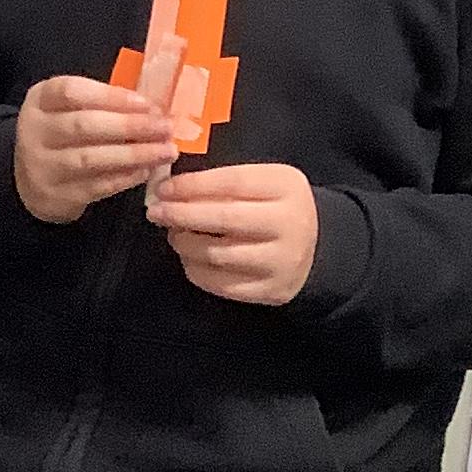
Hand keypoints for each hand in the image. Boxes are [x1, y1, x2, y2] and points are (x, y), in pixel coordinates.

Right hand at [14, 73, 177, 223]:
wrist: (30, 180)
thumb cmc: (62, 135)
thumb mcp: (69, 109)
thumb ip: (102, 104)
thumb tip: (153, 108)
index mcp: (41, 100)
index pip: (72, 91)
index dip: (111, 96)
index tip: (146, 103)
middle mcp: (36, 130)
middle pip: (84, 125)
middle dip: (130, 126)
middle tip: (165, 128)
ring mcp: (43, 165)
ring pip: (91, 159)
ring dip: (134, 154)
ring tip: (165, 151)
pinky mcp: (57, 194)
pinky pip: (96, 186)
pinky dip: (125, 178)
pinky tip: (146, 171)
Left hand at [148, 161, 318, 304]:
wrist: (315, 247)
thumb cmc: (274, 207)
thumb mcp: (262, 183)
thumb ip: (224, 182)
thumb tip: (170, 188)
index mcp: (286, 187)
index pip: (232, 183)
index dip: (192, 186)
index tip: (163, 189)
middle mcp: (289, 223)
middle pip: (224, 218)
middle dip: (181, 214)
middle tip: (155, 213)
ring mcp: (282, 260)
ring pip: (218, 255)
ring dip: (185, 244)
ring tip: (174, 234)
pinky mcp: (272, 290)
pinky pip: (222, 284)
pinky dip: (196, 270)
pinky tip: (189, 258)